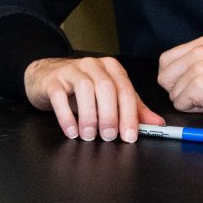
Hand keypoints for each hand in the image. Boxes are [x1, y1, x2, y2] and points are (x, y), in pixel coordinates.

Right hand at [23, 55, 165, 142]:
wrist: (45, 76)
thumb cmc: (80, 89)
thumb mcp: (109, 97)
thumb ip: (133, 109)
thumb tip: (156, 123)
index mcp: (111, 68)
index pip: (125, 90)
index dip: (129, 114)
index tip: (129, 136)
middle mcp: (92, 65)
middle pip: (106, 87)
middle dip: (110, 115)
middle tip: (109, 136)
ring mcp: (71, 70)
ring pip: (85, 89)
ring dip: (89, 116)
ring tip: (89, 135)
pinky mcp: (52, 80)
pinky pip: (60, 96)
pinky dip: (67, 116)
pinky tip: (72, 131)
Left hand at [156, 37, 202, 120]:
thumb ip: (198, 61)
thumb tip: (177, 75)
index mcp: (202, 43)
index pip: (166, 60)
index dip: (174, 77)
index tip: (187, 85)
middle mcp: (198, 52)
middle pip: (164, 77)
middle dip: (178, 90)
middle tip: (199, 95)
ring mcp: (198, 69)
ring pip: (172, 93)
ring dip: (190, 101)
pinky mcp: (199, 87)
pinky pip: (180, 104)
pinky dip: (194, 110)